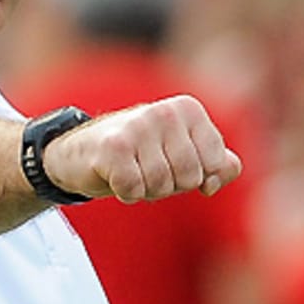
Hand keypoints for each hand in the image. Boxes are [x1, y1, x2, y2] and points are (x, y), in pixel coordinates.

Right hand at [42, 95, 241, 202]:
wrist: (81, 152)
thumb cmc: (143, 154)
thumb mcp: (186, 154)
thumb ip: (219, 164)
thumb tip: (222, 174)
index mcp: (189, 110)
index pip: (215, 164)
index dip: (198, 176)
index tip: (175, 164)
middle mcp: (165, 111)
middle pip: (191, 177)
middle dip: (172, 185)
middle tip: (150, 169)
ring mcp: (138, 126)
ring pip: (163, 185)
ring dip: (148, 190)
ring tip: (134, 171)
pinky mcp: (113, 147)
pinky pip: (135, 189)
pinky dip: (127, 193)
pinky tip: (116, 177)